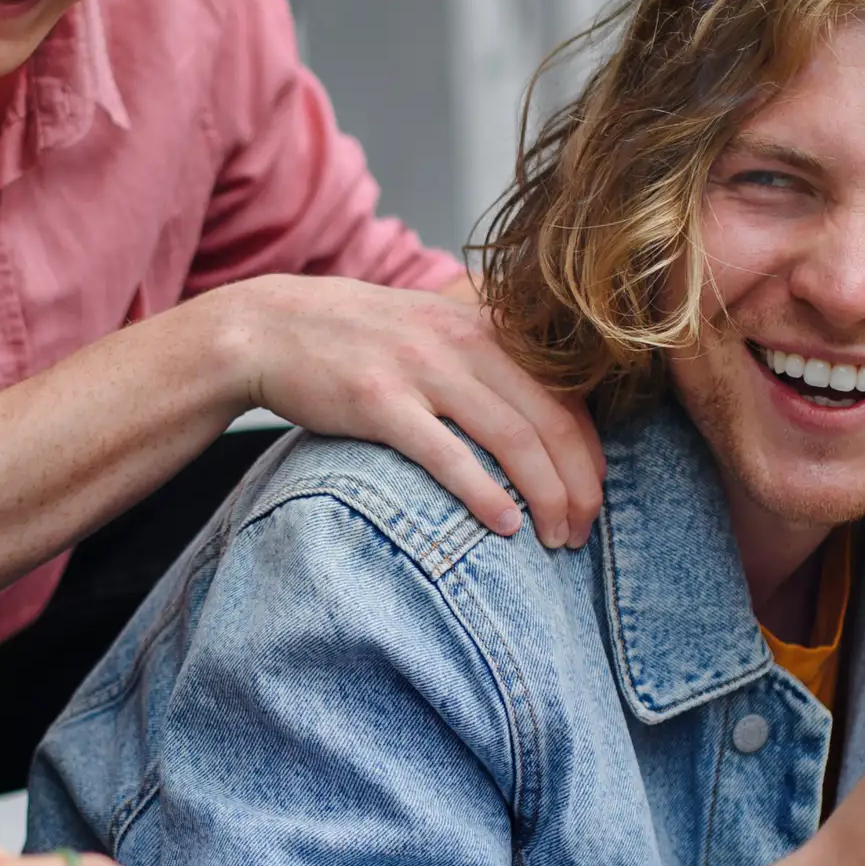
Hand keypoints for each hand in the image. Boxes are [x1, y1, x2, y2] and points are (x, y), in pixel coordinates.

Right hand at [210, 272, 603, 546]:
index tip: (594, 494)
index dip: (590, 450)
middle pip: (549, 420)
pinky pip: (447, 454)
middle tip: (583, 531)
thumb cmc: (355, 339)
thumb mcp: (430, 327)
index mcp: (483, 326)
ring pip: (511, 438)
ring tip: (556, 538)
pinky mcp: (380, 402)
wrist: (270, 327)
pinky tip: (505, 526)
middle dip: (578, 484)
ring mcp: (422, 370)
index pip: (563, 393)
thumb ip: (482, 358)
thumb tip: (534, 410)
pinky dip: (484, 493)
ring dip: (545, 496)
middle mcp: (462, 342)